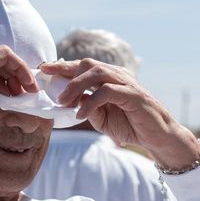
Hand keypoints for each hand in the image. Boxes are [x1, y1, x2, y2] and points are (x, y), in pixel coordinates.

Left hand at [41, 59, 199, 169]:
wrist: (157, 136)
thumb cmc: (130, 124)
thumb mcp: (102, 117)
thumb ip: (87, 106)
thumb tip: (67, 100)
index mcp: (108, 78)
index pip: (82, 66)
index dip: (61, 66)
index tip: (42, 69)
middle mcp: (117, 75)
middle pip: (86, 64)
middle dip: (65, 71)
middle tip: (48, 84)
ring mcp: (126, 83)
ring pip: (96, 73)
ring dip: (76, 86)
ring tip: (63, 102)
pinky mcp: (133, 95)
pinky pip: (107, 92)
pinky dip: (90, 102)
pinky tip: (81, 114)